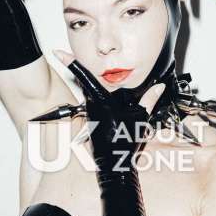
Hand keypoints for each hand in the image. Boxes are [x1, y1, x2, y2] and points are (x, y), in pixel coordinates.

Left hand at [53, 50, 164, 168]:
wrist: (114, 164)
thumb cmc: (125, 142)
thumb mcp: (141, 118)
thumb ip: (149, 100)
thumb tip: (159, 87)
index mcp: (101, 100)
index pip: (85, 76)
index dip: (70, 62)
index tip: (57, 52)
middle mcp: (91, 105)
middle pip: (88, 83)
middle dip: (88, 74)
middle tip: (82, 64)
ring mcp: (89, 113)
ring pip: (92, 95)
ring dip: (99, 92)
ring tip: (108, 100)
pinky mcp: (90, 121)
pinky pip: (94, 106)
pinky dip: (102, 104)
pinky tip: (110, 114)